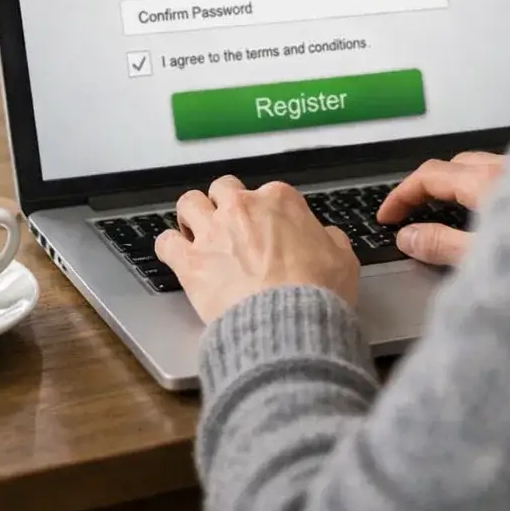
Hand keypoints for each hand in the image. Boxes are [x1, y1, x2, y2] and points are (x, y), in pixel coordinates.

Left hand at [155, 175, 359, 322]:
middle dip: (224, 204)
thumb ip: (330, 240)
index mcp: (280, 201)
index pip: (268, 192)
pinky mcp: (190, 261)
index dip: (267, 213)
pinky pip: (166, 242)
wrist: (288, 322)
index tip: (269, 230)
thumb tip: (325, 238)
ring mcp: (212, 232)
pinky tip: (176, 256)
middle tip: (230, 226)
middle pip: (222, 188)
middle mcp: (242, 208)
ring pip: (188, 203)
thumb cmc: (318, 291)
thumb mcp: (343, 259)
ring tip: (196, 232)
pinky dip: (169, 247)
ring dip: (191, 216)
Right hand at [378, 151, 504, 265]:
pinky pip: (502, 175)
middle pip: (453, 164)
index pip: (430, 175)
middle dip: (426, 185)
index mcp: (486, 182)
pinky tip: (485, 211)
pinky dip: (480, 186)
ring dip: (455, 182)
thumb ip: (442, 244)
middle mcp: (505, 167)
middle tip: (410, 212)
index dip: (401, 195)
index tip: (386, 217)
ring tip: (443, 210)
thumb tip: (406, 237)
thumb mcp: (483, 257)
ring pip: (479, 165)